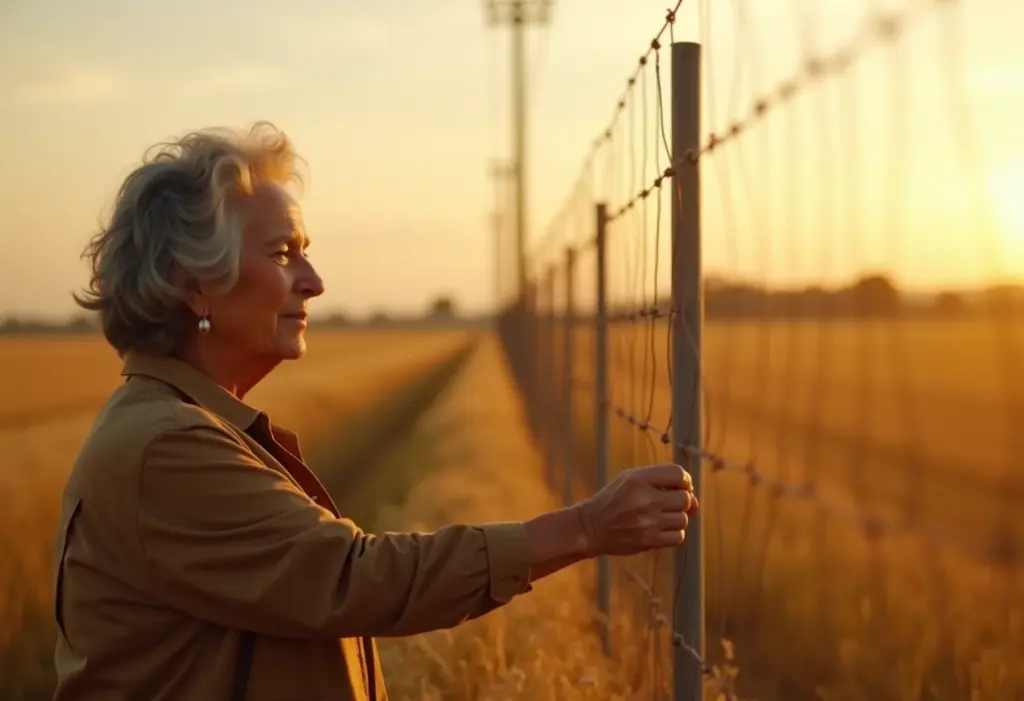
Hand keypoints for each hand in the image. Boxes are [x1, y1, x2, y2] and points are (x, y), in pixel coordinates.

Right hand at [574, 464, 696, 556]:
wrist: (590, 527)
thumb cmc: (614, 501)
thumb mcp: (630, 481)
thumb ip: (662, 483)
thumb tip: (696, 502)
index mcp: (638, 479)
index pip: (678, 474)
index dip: (684, 481)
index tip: (678, 486)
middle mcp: (644, 498)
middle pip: (685, 498)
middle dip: (681, 501)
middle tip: (667, 504)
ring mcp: (647, 521)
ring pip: (683, 519)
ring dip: (676, 518)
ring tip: (661, 518)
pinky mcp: (648, 540)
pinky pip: (678, 537)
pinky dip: (674, 533)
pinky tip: (661, 529)